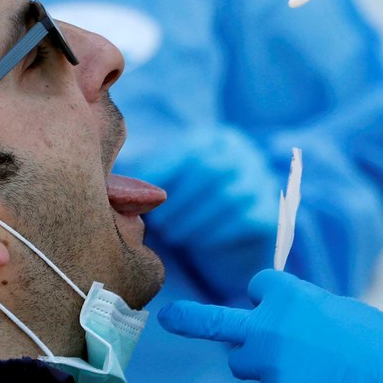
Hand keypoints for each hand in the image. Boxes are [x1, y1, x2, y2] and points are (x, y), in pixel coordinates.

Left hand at [129, 127, 278, 302]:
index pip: (190, 150)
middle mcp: (244, 153)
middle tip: (158, 225)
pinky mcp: (269, 211)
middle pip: (212, 170)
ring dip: (196, 219)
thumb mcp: (172, 184)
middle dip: (180, 200)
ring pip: (230, 196)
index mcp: (216, 139)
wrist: (234, 236)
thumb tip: (113, 188)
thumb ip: (146, 180)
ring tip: (173, 236)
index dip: (162, 173)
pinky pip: (246, 219)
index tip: (139, 197)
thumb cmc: (189, 205)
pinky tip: (198, 243)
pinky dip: (218, 232)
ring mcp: (261, 180)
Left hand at [158, 270, 382, 382]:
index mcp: (291, 296)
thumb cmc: (381, 345)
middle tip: (169, 317)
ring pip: (243, 365)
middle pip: (221, 325)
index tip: (265, 306)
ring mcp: (269, 363)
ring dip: (261, 368)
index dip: (263, 299)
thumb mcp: (342, 312)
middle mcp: (270, 326)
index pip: (256, 287)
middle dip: (192, 320)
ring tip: (302, 375)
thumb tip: (293, 327)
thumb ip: (306, 314)